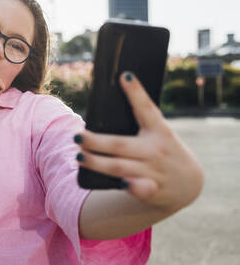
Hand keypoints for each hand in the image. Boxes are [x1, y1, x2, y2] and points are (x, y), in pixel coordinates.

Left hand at [75, 72, 203, 212]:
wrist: (189, 184)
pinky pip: (139, 188)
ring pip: (119, 167)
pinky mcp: (153, 190)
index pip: (146, 109)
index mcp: (159, 131)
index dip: (136, 92)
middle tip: (77, 136)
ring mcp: (155, 171)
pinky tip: (119, 182)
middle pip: (119, 144)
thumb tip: (107, 101)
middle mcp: (156, 150)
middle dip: (96, 141)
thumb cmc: (163, 151)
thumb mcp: (160, 134)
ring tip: (79, 156)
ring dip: (97, 162)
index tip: (124, 75)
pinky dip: (130, 186)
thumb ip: (140, 121)